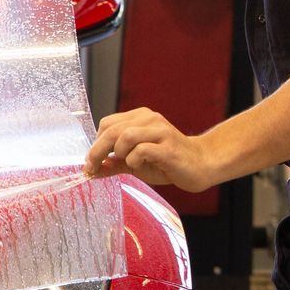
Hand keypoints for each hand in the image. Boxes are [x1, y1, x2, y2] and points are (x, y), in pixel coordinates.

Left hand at [85, 107, 220, 191]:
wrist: (200, 165)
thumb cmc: (166, 162)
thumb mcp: (134, 163)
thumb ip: (113, 164)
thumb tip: (90, 170)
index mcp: (140, 118)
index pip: (107, 124)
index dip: (95, 143)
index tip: (91, 162)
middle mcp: (149, 120)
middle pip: (112, 129)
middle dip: (97, 151)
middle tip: (93, 167)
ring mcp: (160, 132)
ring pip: (125, 136)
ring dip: (118, 153)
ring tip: (126, 162)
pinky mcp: (168, 147)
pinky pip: (141, 150)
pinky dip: (133, 160)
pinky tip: (139, 165)